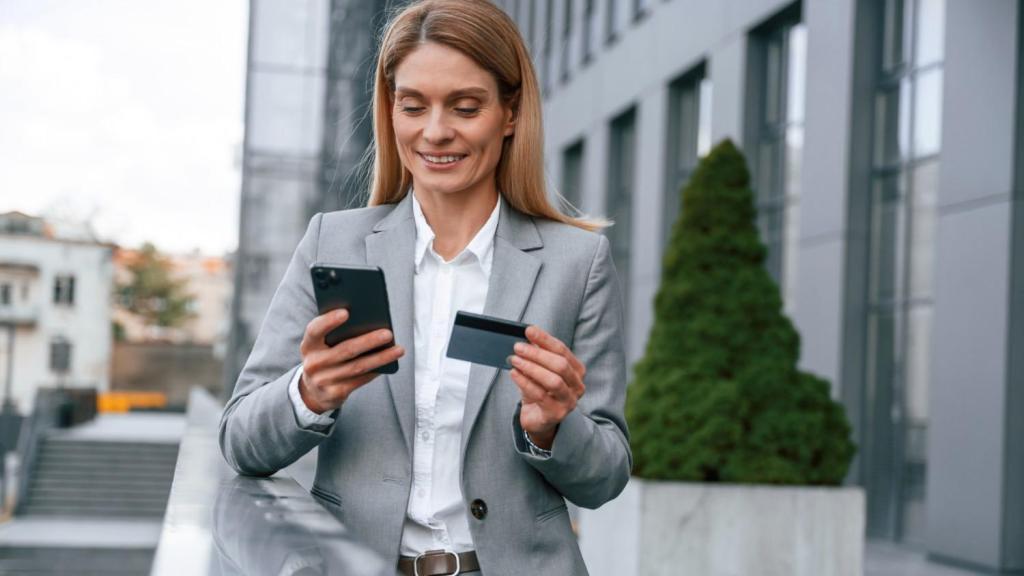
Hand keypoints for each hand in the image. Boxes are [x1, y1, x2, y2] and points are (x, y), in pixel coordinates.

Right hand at [298, 309, 404, 413]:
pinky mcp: (335, 393)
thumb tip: (368, 320)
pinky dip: (376, 370)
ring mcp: (324, 380)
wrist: (313, 392)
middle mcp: (313, 363)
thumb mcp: (320, 346)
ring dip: (381, 357)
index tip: (346, 312)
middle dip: (369, 341)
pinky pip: (361, 379)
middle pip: (345, 350)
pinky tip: (389, 363)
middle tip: (388, 333)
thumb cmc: (324, 358)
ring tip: (399, 349)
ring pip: (358, 366)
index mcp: (308, 345)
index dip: (329, 321)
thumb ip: (335, 334)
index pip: (315, 330)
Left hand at [508, 325, 585, 449]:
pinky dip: (525, 382)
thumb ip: (538, 355)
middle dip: (537, 354)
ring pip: (553, 380)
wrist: (539, 420)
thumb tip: (527, 337)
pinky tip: (514, 374)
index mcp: (576, 371)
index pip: (562, 350)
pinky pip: (540, 395)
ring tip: (515, 360)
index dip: (545, 339)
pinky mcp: (556, 413)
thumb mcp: (540, 370)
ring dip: (531, 367)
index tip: (529, 330)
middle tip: (518, 347)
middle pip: (560, 365)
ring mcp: (569, 401)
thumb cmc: (540, 391)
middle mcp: (577, 386)